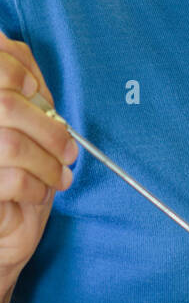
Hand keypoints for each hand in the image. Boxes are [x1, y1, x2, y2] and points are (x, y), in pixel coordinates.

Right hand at [0, 31, 77, 284]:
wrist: (5, 233)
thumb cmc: (14, 175)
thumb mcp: (25, 126)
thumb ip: (24, 92)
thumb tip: (32, 73)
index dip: (13, 68)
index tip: (35, 89)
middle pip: (6, 107)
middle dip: (47, 128)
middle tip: (69, 150)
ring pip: (8, 145)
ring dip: (46, 161)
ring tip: (61, 176)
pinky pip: (8, 179)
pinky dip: (34, 185)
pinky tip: (40, 192)